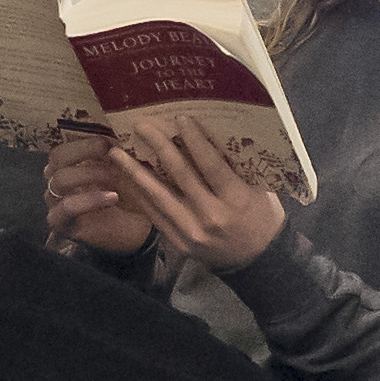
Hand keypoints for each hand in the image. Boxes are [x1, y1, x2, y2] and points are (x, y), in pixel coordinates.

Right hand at [36, 125, 149, 259]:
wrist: (136, 231)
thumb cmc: (127, 196)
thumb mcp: (122, 169)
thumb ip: (114, 152)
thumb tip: (117, 130)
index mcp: (66, 168)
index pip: (62, 147)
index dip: (84, 142)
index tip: (110, 142)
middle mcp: (56, 183)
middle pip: (56, 160)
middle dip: (85, 153)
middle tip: (112, 155)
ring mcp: (56, 204)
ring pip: (59, 181)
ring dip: (89, 174)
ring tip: (115, 176)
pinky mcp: (61, 224)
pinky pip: (66, 208)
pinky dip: (90, 200)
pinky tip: (112, 197)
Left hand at [98, 107, 290, 277]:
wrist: (258, 261)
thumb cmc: (262, 217)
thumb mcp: (258, 188)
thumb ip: (234, 165)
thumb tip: (205, 133)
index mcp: (236, 200)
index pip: (210, 164)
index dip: (194, 140)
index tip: (179, 118)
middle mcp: (211, 216)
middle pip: (180, 175)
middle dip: (159, 147)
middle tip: (141, 126)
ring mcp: (192, 232)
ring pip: (159, 196)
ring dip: (135, 172)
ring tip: (117, 154)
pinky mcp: (179, 244)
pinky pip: (155, 215)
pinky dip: (140, 195)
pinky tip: (128, 179)